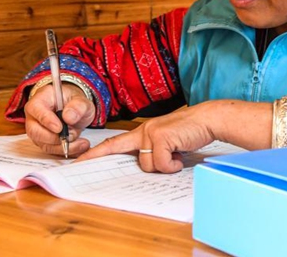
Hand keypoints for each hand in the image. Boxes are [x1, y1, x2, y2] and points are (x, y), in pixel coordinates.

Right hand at [24, 83, 95, 156]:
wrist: (75, 110)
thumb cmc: (74, 102)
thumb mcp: (81, 100)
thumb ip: (78, 106)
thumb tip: (69, 117)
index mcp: (40, 100)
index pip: (36, 110)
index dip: (47, 121)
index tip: (59, 128)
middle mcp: (35, 117)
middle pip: (35, 131)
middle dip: (54, 138)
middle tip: (71, 135)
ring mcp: (37, 131)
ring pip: (44, 144)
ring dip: (63, 146)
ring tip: (81, 142)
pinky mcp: (44, 142)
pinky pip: (52, 150)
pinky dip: (67, 150)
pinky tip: (80, 146)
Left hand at [75, 102, 216, 172]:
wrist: (207, 119)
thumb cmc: (190, 132)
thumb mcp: (168, 142)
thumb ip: (154, 151)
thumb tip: (147, 167)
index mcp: (142, 131)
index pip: (113, 144)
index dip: (95, 154)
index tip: (79, 162)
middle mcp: (143, 130)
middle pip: (128, 155)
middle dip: (134, 165)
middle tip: (145, 162)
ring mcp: (150, 133)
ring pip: (147, 165)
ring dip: (164, 165)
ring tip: (177, 154)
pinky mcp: (161, 137)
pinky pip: (161, 164)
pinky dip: (172, 165)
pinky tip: (181, 156)